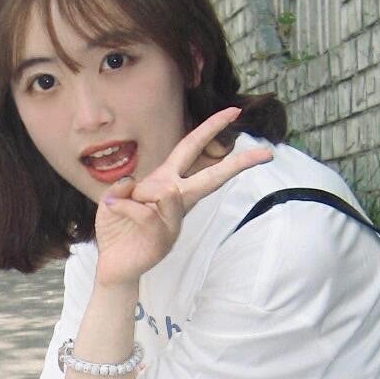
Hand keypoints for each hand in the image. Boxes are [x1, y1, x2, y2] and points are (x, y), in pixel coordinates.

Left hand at [93, 108, 272, 287]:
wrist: (113, 266)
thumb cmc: (117, 229)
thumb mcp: (114, 197)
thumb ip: (124, 187)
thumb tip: (138, 189)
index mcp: (167, 181)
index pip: (192, 149)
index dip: (211, 128)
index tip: (234, 111)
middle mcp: (176, 201)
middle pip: (211, 177)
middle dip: (238, 163)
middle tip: (266, 153)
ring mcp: (175, 222)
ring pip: (170, 192)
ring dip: (141, 193)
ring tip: (120, 203)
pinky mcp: (164, 239)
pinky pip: (142, 210)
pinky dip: (122, 207)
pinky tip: (113, 212)